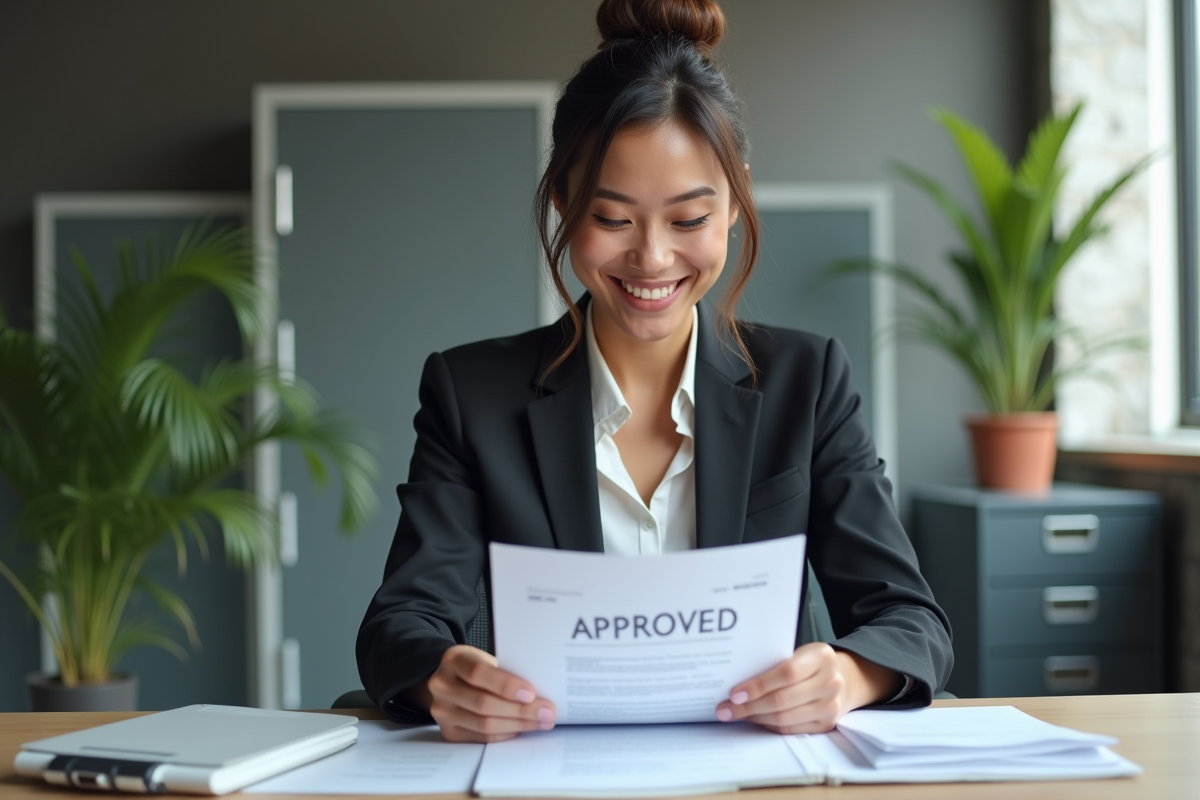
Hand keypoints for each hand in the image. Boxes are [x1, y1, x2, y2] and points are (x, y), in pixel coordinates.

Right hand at [424, 645, 556, 742]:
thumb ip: (506, 671)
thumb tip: (539, 693)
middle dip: (520, 710)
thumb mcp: (486, 659)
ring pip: (484, 724)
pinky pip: (481, 738)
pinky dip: (505, 734)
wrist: (449, 680)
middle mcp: (442, 685)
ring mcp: (442, 711)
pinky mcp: (448, 731)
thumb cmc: (475, 667)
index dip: (506, 685)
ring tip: (540, 722)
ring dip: (518, 725)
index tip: (531, 693)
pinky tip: (521, 728)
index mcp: (454, 660)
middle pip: (483, 703)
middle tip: (546, 712)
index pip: (478, 673)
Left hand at [714, 643, 902, 733]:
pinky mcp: (826, 724)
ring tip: (734, 714)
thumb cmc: (812, 663)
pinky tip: (753, 719)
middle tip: (725, 709)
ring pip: (784, 719)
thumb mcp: (800, 652)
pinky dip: (767, 726)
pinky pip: (790, 730)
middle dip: (748, 707)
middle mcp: (830, 682)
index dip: (758, 685)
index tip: (734, 693)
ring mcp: (831, 706)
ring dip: (754, 718)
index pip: (786, 673)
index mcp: (822, 657)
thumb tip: (737, 679)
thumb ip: (776, 662)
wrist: (845, 678)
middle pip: (782, 700)